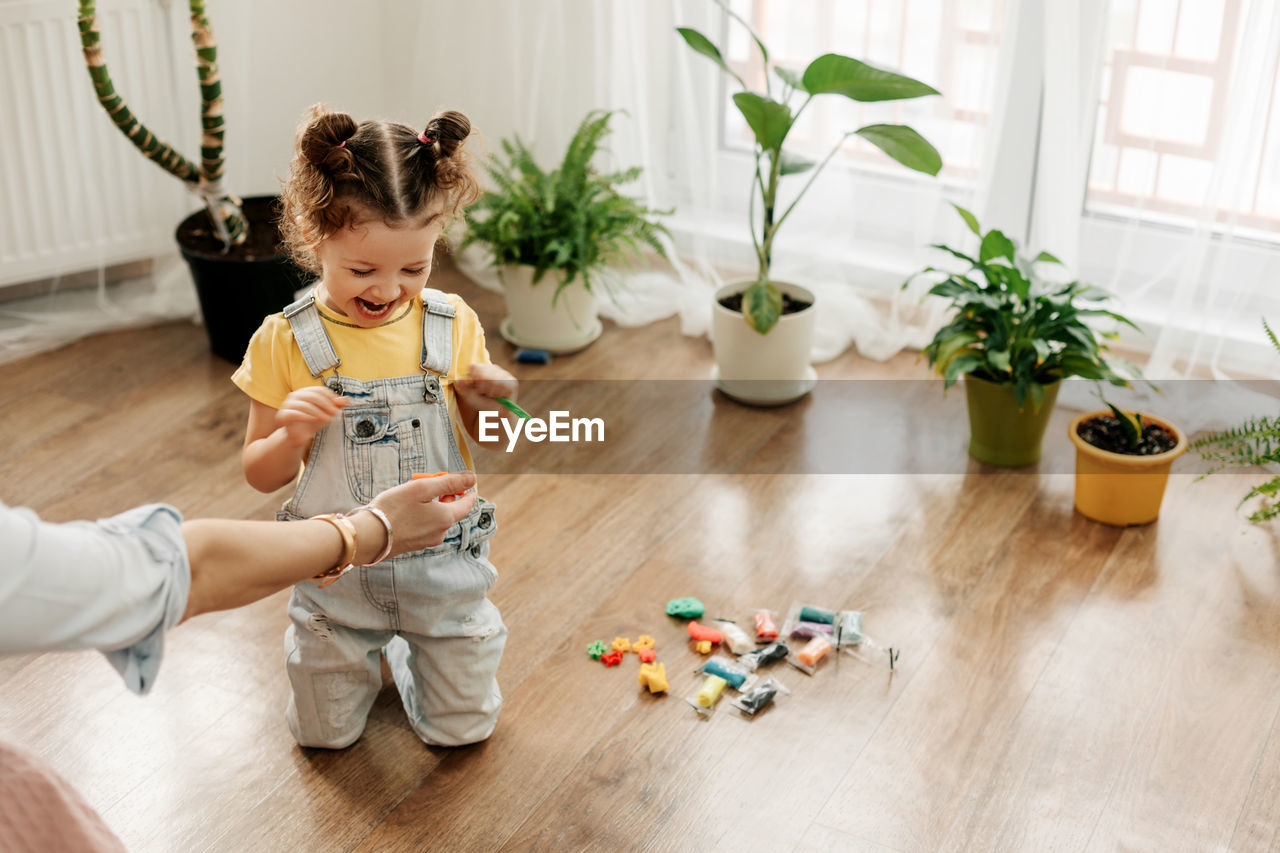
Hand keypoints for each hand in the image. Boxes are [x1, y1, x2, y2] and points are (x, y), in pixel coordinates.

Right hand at [277, 386, 347, 446]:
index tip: (339, 406)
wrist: (300, 436)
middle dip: (326, 405)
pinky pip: (294, 413)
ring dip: (319, 412)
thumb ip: (336, 406)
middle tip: (335, 414)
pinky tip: (313, 420)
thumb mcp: (327, 413)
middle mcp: (295, 395)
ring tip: (328, 420)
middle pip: (313, 396)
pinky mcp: (283, 415)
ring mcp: (287, 404)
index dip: (331, 397)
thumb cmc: (313, 422)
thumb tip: (348, 399)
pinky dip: (305, 416)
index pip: (320, 390)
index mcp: (305, 392)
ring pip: (305, 405)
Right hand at [362, 471, 477, 555]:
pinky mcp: (414, 545)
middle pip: (451, 510)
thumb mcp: (422, 488)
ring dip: (430, 505)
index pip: (467, 504)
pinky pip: (424, 526)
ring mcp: (427, 541)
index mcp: (446, 518)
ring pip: (436, 518)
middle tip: (428, 482)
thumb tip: (472, 478)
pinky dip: (420, 515)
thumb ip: (449, 482)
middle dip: (443, 494)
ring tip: (412, 495)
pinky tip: (405, 510)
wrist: (368, 537)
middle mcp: (440, 533)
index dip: (466, 490)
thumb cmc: (393, 509)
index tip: (462, 481)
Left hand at [453, 362, 516, 406]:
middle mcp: (493, 368)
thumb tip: (460, 379)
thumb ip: (463, 387)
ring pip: (493, 380)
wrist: (495, 414)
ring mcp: (504, 373)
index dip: (473, 378)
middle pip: (483, 373)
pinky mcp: (512, 381)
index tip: (474, 386)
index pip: (474, 366)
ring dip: (490, 392)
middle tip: (484, 393)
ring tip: (492, 395)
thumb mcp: (469, 396)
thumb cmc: (482, 402)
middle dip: (481, 388)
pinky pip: (504, 385)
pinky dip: (499, 394)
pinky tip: (500, 396)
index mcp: (481, 369)